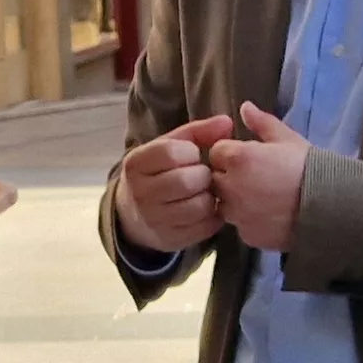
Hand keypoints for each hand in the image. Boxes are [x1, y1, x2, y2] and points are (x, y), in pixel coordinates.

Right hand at [114, 113, 238, 253]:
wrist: (134, 215)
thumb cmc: (158, 172)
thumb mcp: (168, 147)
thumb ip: (197, 132)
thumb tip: (227, 122)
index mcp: (136, 164)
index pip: (171, 152)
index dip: (191, 152)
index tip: (192, 155)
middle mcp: (141, 193)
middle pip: (187, 180)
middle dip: (203, 176)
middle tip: (202, 176)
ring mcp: (154, 220)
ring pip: (199, 206)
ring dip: (210, 197)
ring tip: (204, 192)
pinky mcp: (171, 240)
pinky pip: (205, 227)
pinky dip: (212, 216)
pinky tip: (205, 208)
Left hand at [206, 102, 311, 251]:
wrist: (330, 207)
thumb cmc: (309, 167)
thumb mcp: (287, 139)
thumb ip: (261, 122)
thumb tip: (245, 107)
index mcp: (238, 158)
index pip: (217, 152)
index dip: (232, 153)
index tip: (250, 158)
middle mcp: (230, 187)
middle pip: (216, 179)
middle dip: (229, 177)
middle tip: (257, 178)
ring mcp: (237, 214)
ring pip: (224, 204)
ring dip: (236, 200)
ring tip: (265, 198)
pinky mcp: (246, 235)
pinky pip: (240, 225)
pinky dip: (249, 221)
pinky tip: (270, 215)